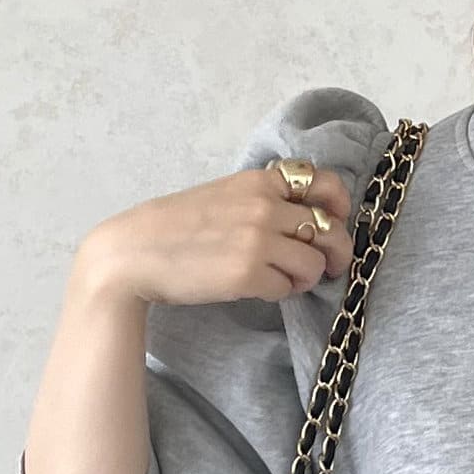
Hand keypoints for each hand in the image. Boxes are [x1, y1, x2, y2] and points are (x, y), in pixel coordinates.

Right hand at [75, 161, 357, 309]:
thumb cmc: (176, 228)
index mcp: (258, 181)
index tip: (336, 220)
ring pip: (315, 264)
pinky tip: (261, 288)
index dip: (339, 205)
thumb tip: (303, 219)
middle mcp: (264, 206)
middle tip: (331, 267)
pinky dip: (281, 292)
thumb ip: (261, 200)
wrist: (133, 253)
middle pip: (331, 229)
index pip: (324, 183)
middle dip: (338, 252)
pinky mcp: (248, 274)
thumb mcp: (223, 196)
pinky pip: (289, 288)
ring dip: (307, 277)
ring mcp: (258, 240)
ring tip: (286, 279)